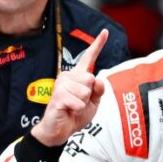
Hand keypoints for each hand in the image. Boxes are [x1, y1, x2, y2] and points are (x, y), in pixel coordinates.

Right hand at [31, 29, 107, 146]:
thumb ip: (99, 90)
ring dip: (83, 103)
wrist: (60, 130)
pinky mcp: (57, 96)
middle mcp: (68, 76)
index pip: (89, 57)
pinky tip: (68, 110)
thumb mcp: (94, 102)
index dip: (98, 44)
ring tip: (73, 107)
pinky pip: (78, 101)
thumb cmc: (76, 114)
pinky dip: (77, 109)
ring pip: (85, 91)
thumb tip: (98, 79)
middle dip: (90, 95)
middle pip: (91, 78)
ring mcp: (61, 85)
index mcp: (79, 76)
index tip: (105, 31)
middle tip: (79, 103)